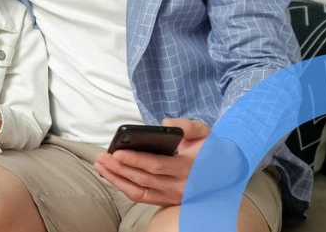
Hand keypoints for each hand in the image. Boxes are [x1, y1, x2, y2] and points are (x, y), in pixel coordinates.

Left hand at [93, 118, 210, 206]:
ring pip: (138, 192)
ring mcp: (171, 196)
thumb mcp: (204, 131)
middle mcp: (179, 186)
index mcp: (187, 168)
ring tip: (100, 165)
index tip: (117, 152)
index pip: (157, 166)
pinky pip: (141, 197)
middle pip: (143, 180)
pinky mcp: (165, 201)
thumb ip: (187, 125)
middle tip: (101, 156)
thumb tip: (165, 124)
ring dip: (116, 179)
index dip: (136, 160)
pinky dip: (123, 187)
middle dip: (119, 169)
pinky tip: (110, 175)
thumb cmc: (210, 148)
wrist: (225, 170)